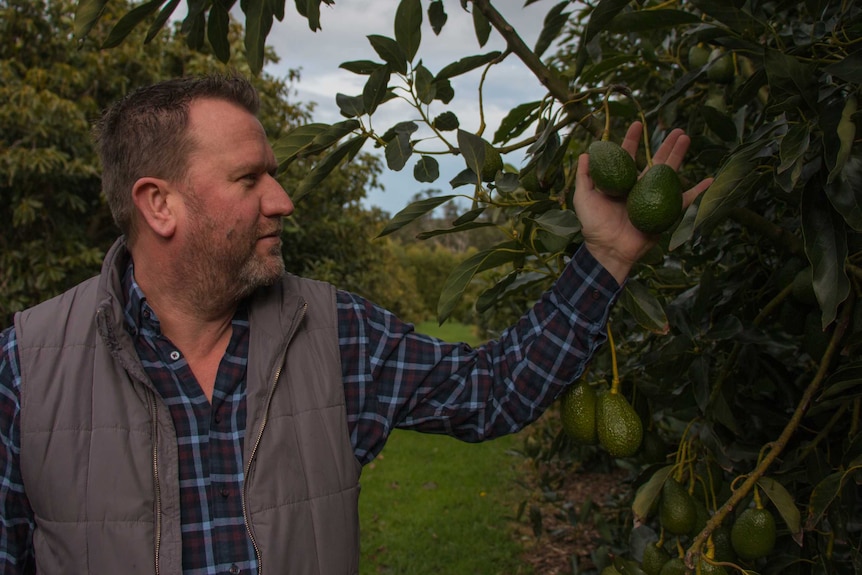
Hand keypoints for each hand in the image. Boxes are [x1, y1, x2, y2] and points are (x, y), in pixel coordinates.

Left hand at [573, 122, 712, 283]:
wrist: (609, 249)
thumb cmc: (593, 225)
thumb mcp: (584, 197)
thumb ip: (584, 176)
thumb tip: (586, 153)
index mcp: (621, 182)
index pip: (628, 156)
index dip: (632, 140)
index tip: (637, 123)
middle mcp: (639, 187)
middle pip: (655, 161)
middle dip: (665, 144)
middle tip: (676, 128)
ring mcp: (653, 198)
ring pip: (669, 173)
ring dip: (679, 156)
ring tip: (686, 138)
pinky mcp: (665, 213)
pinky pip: (685, 201)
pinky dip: (698, 192)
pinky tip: (709, 180)